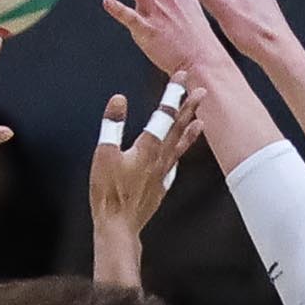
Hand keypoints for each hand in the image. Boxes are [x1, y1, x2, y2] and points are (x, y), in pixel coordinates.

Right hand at [90, 86, 208, 253]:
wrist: (119, 226)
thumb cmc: (109, 193)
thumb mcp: (103, 154)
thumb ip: (112, 125)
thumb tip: (119, 100)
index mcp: (148, 148)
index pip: (164, 115)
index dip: (172, 94)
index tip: (180, 77)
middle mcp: (160, 159)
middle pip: (178, 128)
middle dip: (188, 107)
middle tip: (200, 90)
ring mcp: (162, 174)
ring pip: (180, 147)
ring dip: (190, 130)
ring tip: (199, 119)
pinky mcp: (160, 187)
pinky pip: (174, 164)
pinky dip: (180, 154)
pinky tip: (179, 153)